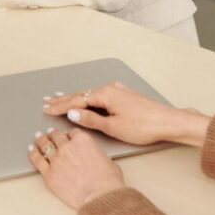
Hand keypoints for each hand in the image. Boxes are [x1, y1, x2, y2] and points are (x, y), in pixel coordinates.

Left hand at [28, 127, 123, 209]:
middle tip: (50, 133)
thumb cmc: (108, 182)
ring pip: (45, 144)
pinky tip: (31, 149)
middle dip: (53, 134)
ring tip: (38, 137)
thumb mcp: (108, 161)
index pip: (72, 133)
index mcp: (83, 140)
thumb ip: (98, 155)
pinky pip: (37, 159)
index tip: (67, 136)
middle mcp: (67, 146)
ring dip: (41, 140)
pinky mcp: (49, 173)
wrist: (100, 196)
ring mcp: (56, 159)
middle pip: (57, 136)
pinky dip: (33, 153)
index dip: (69, 135)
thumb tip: (97, 159)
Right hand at [42, 82, 208, 148]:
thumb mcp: (113, 127)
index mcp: (105, 94)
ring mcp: (118, 90)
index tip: (46, 109)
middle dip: (63, 99)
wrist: (168, 122)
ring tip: (59, 98)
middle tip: (46, 101)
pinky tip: (85, 98)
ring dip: (74, 97)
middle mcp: (110, 88)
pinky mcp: (124, 95)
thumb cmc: (143, 126)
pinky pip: (100, 95)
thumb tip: (72, 112)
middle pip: (81, 94)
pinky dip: (88, 97)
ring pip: (90, 94)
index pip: (77, 100)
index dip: (60, 105)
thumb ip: (91, 119)